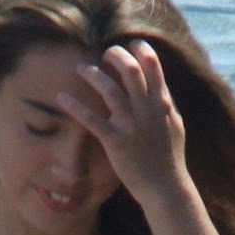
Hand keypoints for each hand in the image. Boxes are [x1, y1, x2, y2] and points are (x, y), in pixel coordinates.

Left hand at [57, 41, 187, 205]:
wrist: (165, 187)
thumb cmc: (170, 159)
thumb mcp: (174, 124)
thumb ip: (164, 103)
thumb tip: (158, 86)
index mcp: (161, 102)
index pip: (151, 63)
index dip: (138, 48)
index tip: (128, 46)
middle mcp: (146, 109)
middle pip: (129, 69)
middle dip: (114, 55)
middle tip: (104, 54)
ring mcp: (130, 125)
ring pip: (109, 89)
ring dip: (92, 73)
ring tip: (81, 68)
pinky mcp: (116, 142)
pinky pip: (91, 120)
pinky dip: (75, 107)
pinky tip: (61, 98)